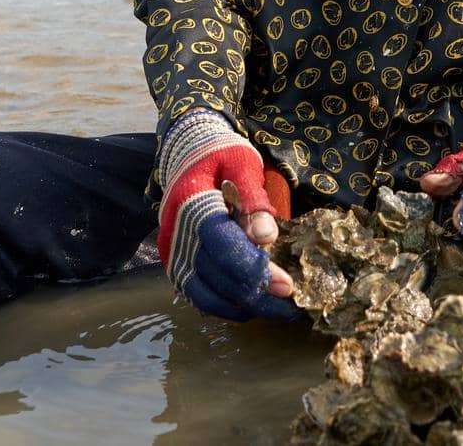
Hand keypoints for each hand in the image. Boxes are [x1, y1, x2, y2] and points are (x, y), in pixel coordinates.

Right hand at [157, 110, 301, 321]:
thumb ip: (253, 199)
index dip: (255, 269)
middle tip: (290, 305)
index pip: (223, 247)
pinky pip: (197, 294)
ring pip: (205, 294)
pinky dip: (224, 304)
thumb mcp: (242, 164)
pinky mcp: (175, 262)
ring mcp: (172, 251)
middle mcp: (176, 234)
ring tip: (276, 310)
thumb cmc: (222, 155)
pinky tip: (251, 305)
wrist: (188, 152)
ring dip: (242, 307)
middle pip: (216, 277)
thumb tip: (266, 237)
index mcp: (192, 205)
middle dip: (256, 295)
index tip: (286, 286)